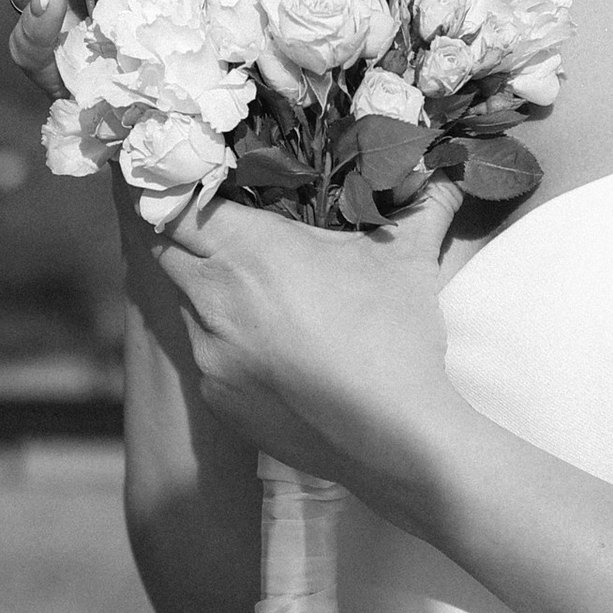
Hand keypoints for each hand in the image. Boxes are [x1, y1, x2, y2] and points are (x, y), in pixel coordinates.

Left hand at [146, 186, 464, 501]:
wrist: (394, 438)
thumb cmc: (394, 337)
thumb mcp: (407, 260)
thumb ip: (420, 207)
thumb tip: (448, 175)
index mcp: (248, 252)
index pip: (174, 206)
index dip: (171, 191)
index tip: (183, 182)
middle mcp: (214, 299)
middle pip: (164, 252)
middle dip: (181, 237)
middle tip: (212, 229)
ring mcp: (209, 354)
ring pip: (186, 306)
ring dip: (207, 294)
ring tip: (254, 297)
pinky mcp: (216, 398)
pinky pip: (206, 356)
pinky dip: (225, 345)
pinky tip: (270, 350)